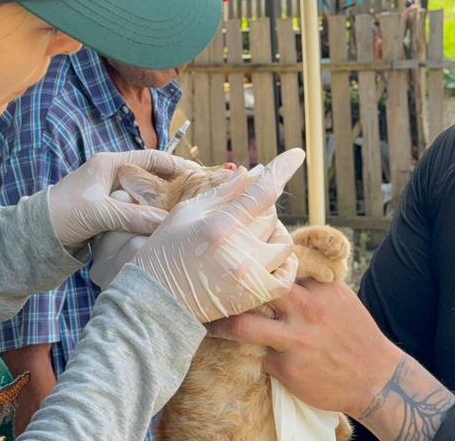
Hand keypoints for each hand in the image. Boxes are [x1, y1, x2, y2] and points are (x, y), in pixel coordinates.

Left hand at [47, 150, 202, 249]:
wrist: (34, 235)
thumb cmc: (61, 214)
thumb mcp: (99, 213)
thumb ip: (132, 215)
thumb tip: (165, 221)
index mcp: (110, 164)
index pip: (151, 157)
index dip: (176, 164)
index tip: (197, 173)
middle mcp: (111, 175)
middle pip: (151, 176)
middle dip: (173, 184)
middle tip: (196, 195)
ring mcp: (109, 193)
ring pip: (144, 195)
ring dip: (161, 203)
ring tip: (184, 212)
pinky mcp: (107, 211)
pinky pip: (135, 210)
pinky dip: (149, 216)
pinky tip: (162, 226)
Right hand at [132, 149, 303, 322]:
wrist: (157, 301)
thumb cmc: (165, 251)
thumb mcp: (186, 214)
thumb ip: (222, 193)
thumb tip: (252, 172)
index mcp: (220, 225)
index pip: (262, 191)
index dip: (281, 169)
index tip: (298, 154)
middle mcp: (239, 250)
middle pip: (271, 215)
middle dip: (260, 208)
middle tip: (240, 214)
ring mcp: (250, 275)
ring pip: (283, 241)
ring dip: (272, 233)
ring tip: (250, 236)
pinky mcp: (255, 295)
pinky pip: (288, 274)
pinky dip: (285, 262)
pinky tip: (270, 255)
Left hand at [209, 280, 454, 439]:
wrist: (377, 378)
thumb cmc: (355, 334)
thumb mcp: (339, 297)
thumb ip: (311, 282)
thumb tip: (281, 264)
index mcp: (319, 286)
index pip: (280, 262)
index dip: (256, 258)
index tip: (237, 255)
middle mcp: (305, 309)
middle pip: (255, 288)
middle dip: (231, 286)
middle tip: (210, 286)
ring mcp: (294, 339)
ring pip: (242, 326)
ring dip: (220, 325)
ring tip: (206, 322)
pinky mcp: (286, 368)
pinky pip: (258, 356)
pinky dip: (254, 354)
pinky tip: (251, 354)